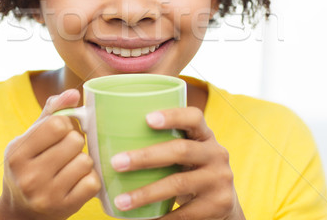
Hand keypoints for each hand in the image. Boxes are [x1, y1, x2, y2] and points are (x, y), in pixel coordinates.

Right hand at [0, 90, 100, 219]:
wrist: (22, 212)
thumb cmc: (29, 165)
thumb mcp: (30, 138)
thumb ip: (51, 112)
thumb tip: (74, 93)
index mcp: (17, 153)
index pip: (57, 124)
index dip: (66, 125)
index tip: (60, 133)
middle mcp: (29, 176)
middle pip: (74, 141)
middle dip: (75, 142)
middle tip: (67, 151)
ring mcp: (47, 195)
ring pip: (85, 161)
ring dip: (83, 161)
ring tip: (71, 166)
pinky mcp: (65, 208)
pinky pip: (92, 182)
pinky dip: (89, 179)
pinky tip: (77, 181)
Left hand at [110, 107, 244, 219]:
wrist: (224, 205)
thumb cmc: (190, 170)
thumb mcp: (186, 152)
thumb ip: (161, 141)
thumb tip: (102, 129)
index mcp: (205, 135)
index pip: (194, 117)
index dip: (172, 115)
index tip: (146, 118)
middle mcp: (216, 153)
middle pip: (181, 150)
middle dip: (146, 157)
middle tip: (116, 162)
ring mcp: (219, 180)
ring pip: (179, 184)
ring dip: (146, 193)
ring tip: (120, 201)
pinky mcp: (218, 205)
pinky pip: (184, 214)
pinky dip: (160, 219)